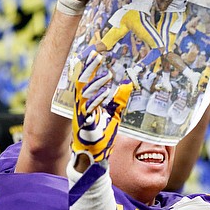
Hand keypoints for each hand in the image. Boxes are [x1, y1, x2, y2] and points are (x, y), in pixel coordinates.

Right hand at [72, 51, 131, 165]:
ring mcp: (81, 115)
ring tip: (103, 71)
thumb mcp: (114, 114)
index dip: (89, 66)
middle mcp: (82, 106)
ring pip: (84, 93)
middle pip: (82, 82)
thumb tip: (128, 85)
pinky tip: (106, 93)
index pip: (86, 80)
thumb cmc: (102, 135)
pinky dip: (96, 100)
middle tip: (97, 54)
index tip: (95, 52)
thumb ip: (118, 100)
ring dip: (94, 81)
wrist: (94, 157)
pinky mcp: (84, 125)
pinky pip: (89, 109)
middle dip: (88, 68)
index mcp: (87, 102)